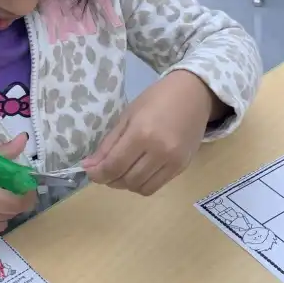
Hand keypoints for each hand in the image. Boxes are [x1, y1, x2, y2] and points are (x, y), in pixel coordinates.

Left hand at [82, 71, 220, 195]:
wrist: (194, 95)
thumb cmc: (157, 99)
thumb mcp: (128, 116)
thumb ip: (109, 144)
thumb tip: (89, 166)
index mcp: (142, 133)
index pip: (114, 166)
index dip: (97, 173)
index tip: (89, 170)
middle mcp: (159, 151)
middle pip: (126, 180)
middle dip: (109, 179)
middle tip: (105, 169)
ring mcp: (173, 161)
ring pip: (140, 188)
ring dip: (125, 184)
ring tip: (121, 171)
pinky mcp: (181, 167)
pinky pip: (155, 186)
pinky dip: (141, 184)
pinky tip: (138, 171)